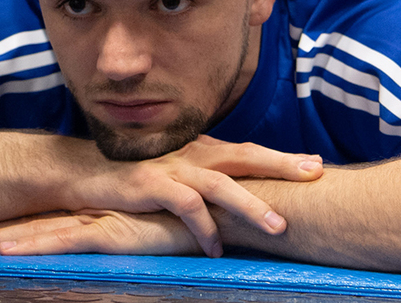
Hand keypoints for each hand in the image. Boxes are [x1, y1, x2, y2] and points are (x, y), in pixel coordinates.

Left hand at [0, 209, 199, 256]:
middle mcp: (94, 210)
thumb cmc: (195, 213)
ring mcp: (99, 219)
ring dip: (2, 237)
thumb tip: (119, 227)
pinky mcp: (112, 232)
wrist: (222, 205)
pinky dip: (35, 246)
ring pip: (40, 230)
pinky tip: (7, 252)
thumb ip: (137, 220)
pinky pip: (65, 243)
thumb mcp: (157, 218)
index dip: (16, 217)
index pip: (50, 213)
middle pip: (35, 219)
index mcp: (101, 207)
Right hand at [71, 135, 321, 256]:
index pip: (247, 150)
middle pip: (243, 155)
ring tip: (278, 227)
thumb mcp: (175, 174)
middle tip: (315, 173)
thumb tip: (239, 194)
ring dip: (251, 205)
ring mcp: (171, 168)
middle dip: (281, 164)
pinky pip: (186, 206)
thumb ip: (204, 179)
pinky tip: (216, 250)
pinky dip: (204, 228)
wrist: (85, 173)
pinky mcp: (151, 185)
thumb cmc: (135, 178)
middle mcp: (190, 154)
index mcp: (200, 150)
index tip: (315, 164)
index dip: (281, 156)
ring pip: (220, 183)